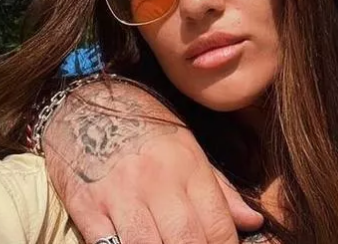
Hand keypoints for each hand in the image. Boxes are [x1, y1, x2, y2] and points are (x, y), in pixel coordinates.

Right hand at [40, 79, 264, 243]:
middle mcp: (157, 181)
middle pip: (187, 240)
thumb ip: (220, 190)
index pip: (218, 223)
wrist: (84, 106)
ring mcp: (120, 196)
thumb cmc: (143, 129)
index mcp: (188, 166)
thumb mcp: (188, 148)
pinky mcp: (87, 208)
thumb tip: (253, 221)